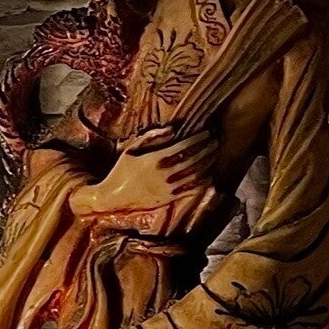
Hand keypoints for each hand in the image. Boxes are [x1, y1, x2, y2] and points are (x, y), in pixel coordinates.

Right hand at [72, 128, 219, 227]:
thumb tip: (173, 129)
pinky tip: (208, 173)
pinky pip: (190, 188)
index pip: (183, 147)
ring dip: (207, 162)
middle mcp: (164, 174)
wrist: (112, 198)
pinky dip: (201, 180)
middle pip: (193, 159)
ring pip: (194, 173)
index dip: (198, 139)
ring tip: (214, 154)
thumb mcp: (130, 150)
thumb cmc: (120, 171)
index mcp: (154, 160)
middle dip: (207, 149)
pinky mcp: (168, 198)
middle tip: (216, 140)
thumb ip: (151, 137)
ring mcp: (167, 188)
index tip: (207, 132)